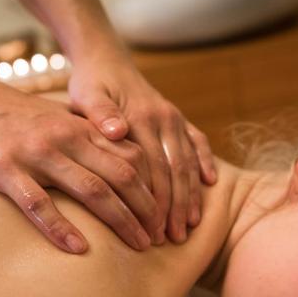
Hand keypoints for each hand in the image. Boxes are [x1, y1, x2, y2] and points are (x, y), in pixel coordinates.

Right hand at [0, 81, 162, 252]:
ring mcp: (37, 155)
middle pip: (120, 176)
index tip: (164, 216)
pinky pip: (38, 204)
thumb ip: (93, 141)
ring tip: (138, 245)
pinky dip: (60, 227)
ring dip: (120, 220)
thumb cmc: (21, 118)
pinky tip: (78, 248)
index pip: (132, 159)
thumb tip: (130, 165)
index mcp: (83, 129)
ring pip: (91, 190)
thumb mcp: (63, 122)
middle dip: (146, 209)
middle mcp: (67, 140)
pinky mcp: (6, 171)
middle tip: (159, 238)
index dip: (153, 189)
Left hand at [68, 53, 216, 243]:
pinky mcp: (178, 118)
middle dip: (174, 207)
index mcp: (142, 117)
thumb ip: (100, 113)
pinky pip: (198, 141)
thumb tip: (117, 132)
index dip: (155, 201)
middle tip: (172, 238)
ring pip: (188, 162)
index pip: (154, 168)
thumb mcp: (87, 94)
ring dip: (191, 194)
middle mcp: (164, 118)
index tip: (152, 229)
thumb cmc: (92, 82)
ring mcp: (174, 118)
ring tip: (190, 225)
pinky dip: (205, 162)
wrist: (106, 58)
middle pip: (175, 170)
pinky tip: (211, 183)